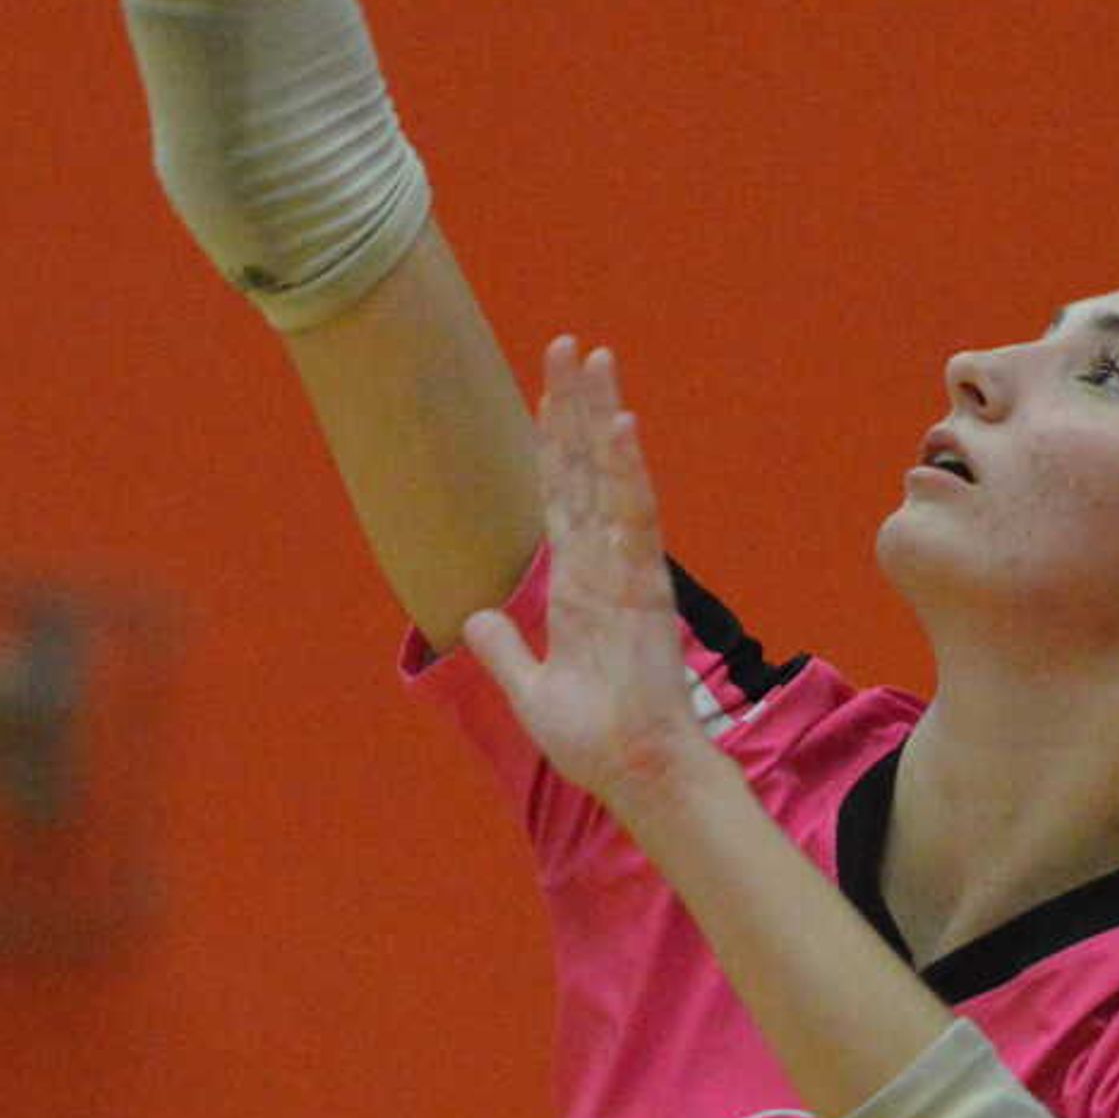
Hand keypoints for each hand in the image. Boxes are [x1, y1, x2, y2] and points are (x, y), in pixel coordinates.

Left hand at [460, 338, 722, 817]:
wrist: (634, 772)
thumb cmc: (595, 738)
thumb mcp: (531, 689)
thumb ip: (503, 650)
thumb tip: (473, 618)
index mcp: (577, 583)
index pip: (562, 497)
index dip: (554, 444)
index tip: (548, 394)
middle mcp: (603, 563)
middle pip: (586, 469)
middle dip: (574, 406)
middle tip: (569, 345)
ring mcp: (626, 569)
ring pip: (612, 476)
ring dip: (602, 416)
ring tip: (597, 357)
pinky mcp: (645, 586)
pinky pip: (637, 518)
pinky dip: (629, 471)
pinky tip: (621, 424)